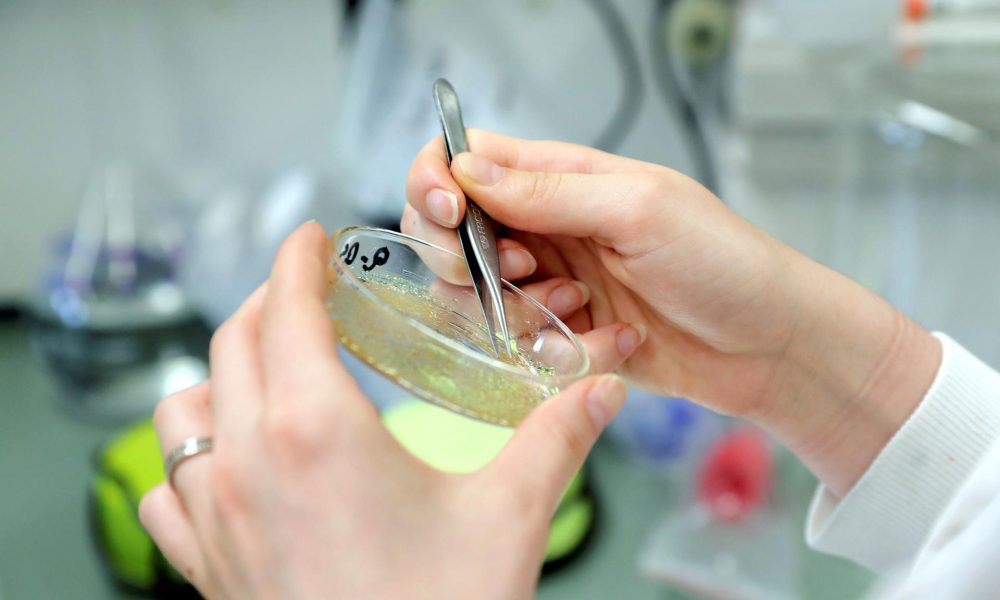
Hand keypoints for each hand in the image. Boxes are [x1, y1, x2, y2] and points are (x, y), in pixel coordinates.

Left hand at [139, 223, 627, 598]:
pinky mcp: (205, 567)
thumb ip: (556, 437)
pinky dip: (187, 454)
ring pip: (183, 409)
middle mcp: (247, 462)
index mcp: (313, 430)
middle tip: (306, 292)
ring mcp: (213, 518)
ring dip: (219, 373)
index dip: (295, 260)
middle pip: (232, 344)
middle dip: (267, 303)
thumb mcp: (508, 516)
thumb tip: (599, 390)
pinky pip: (165, 489)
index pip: (285, 309)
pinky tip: (223, 461)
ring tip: (266, 369)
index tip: (309, 237)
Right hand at [404, 131, 940, 494]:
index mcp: (560, 178)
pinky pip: (526, 348)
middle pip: (452, 235)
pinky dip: (565, 351)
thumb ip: (548, 193)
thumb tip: (466, 169)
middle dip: (469, 263)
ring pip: (479, 300)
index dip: (436, 183)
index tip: (449, 216)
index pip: (464, 159)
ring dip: (523, 313)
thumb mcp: (638, 210)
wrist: (772, 345)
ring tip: (585, 306)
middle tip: (523, 273)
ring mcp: (554, 284)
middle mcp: (547, 228)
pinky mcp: (567, 335)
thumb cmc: (724, 262)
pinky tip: (618, 341)